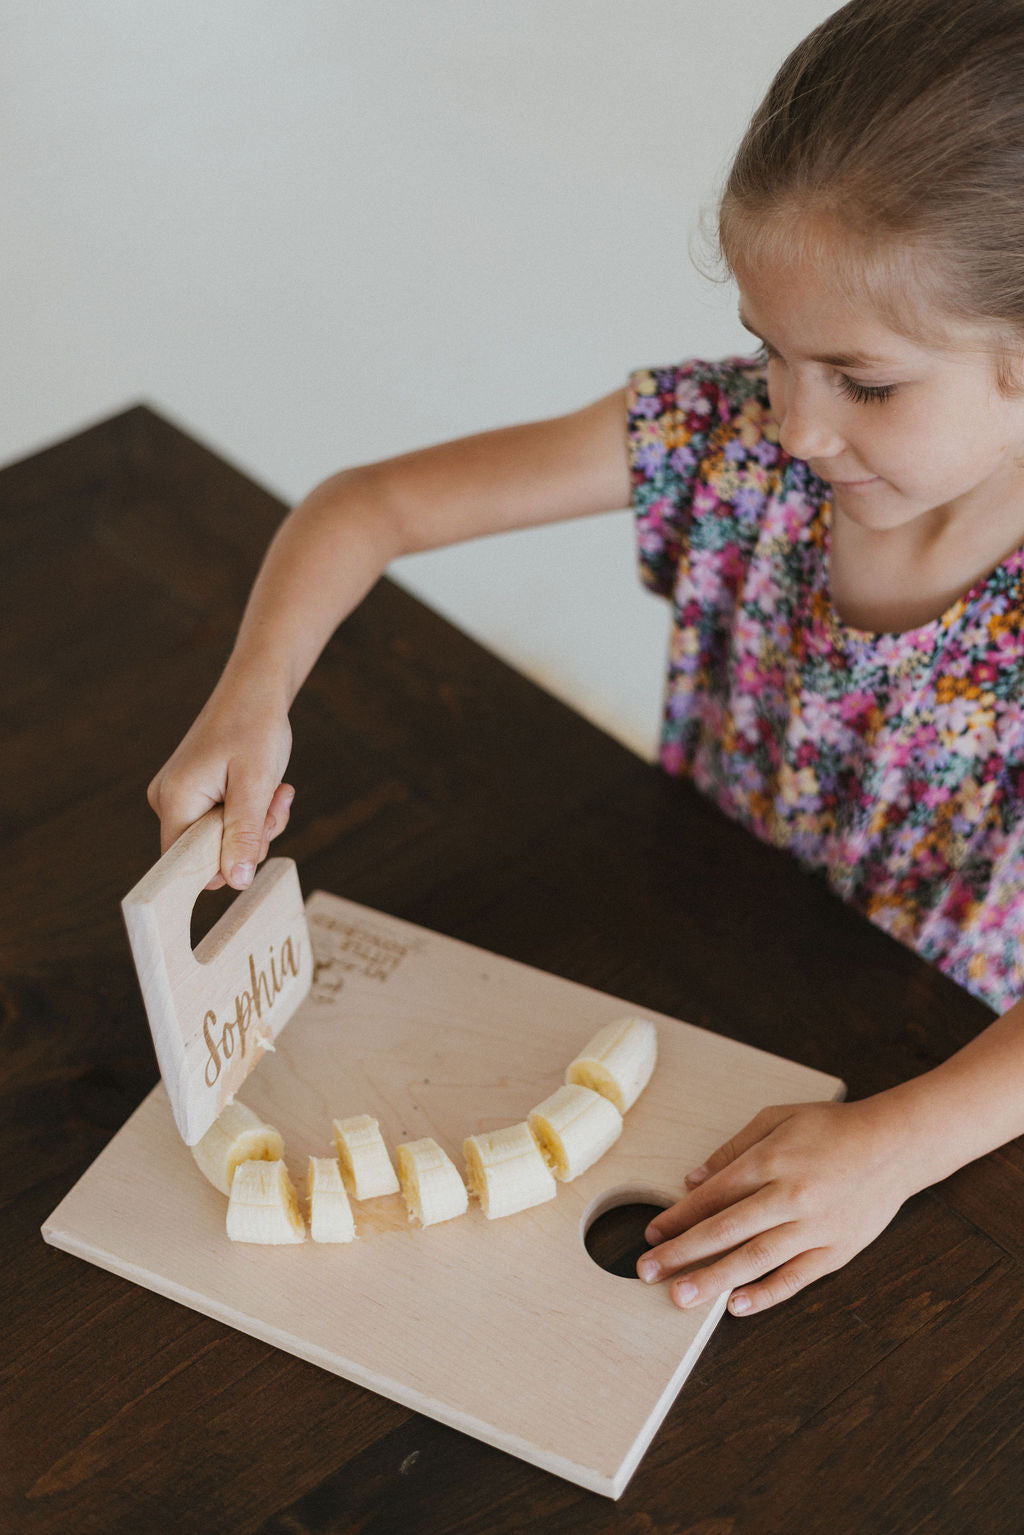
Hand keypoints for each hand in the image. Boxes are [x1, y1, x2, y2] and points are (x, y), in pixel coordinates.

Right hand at [147, 685, 294, 889]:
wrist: (255, 690)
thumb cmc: (254, 728)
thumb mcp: (255, 785)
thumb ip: (245, 835)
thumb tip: (238, 882)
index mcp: (174, 802)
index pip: (188, 867)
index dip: (227, 864)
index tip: (259, 834)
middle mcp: (168, 803)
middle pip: (210, 855)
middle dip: (252, 839)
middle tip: (275, 804)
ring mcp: (181, 799)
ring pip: (223, 841)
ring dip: (258, 825)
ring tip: (276, 791)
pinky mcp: (197, 795)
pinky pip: (225, 824)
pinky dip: (252, 814)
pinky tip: (268, 789)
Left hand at [637, 1098, 913, 1316]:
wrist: (896, 1145)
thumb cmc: (832, 1127)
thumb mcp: (778, 1119)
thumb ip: (733, 1149)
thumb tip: (693, 1179)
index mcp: (772, 1160)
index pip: (713, 1195)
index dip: (678, 1217)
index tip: (652, 1235)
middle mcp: (790, 1196)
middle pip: (727, 1230)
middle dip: (683, 1253)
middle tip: (648, 1273)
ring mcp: (815, 1227)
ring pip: (756, 1259)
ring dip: (715, 1280)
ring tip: (681, 1298)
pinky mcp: (837, 1250)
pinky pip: (796, 1277)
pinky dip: (766, 1294)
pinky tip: (737, 1306)